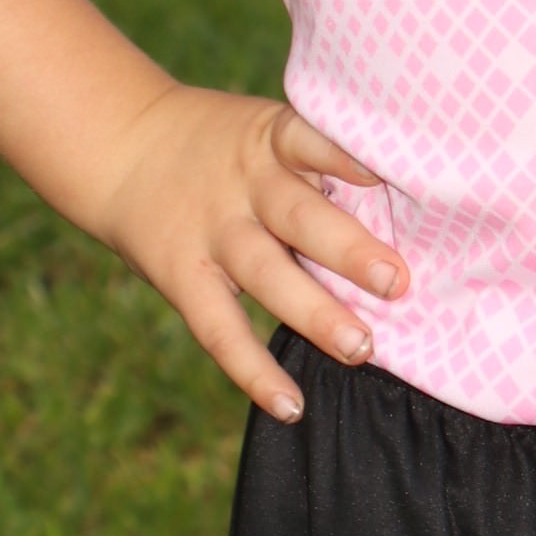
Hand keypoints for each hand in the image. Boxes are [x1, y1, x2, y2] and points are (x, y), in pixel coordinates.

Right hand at [92, 83, 408, 418]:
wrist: (120, 146)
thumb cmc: (224, 144)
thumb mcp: (266, 129)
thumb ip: (321, 161)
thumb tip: (415, 206)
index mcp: (272, 139)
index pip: (312, 141)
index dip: (347, 156)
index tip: (390, 174)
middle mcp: (244, 184)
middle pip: (299, 216)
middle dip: (348, 250)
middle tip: (397, 282)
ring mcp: (213, 232)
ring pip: (266, 274)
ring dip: (315, 314)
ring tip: (362, 348)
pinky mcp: (182, 276)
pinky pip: (221, 330)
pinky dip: (254, 372)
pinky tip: (291, 406)